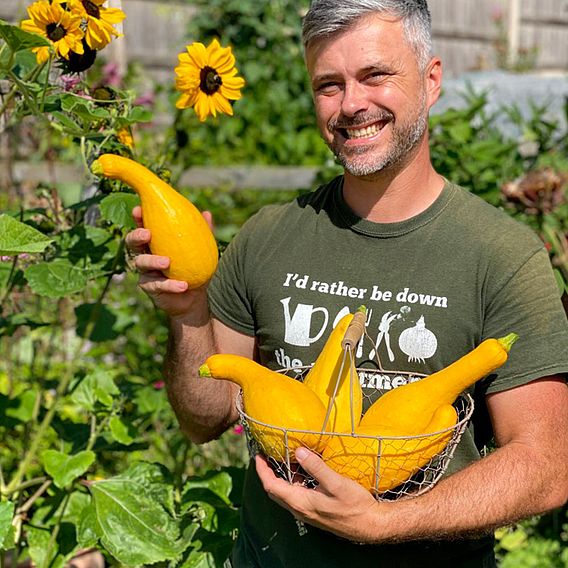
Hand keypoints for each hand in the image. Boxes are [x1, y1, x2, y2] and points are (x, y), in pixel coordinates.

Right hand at [125, 206, 213, 317]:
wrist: (195, 296)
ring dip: (153, 261)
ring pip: (141, 263)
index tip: (138, 209)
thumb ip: (203, 232)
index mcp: (155, 242)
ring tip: (167, 262)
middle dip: (136, 236)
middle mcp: (146, 254)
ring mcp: (146, 272)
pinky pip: (157, 285)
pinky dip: (170, 285)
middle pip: (132, 243)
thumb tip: (207, 213)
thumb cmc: (194, 268)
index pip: (143, 226)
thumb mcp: (200, 249)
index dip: (138, 218)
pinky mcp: (150, 288)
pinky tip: (182, 285)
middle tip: (147, 234)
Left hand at [255, 447, 382, 542]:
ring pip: (286, 492)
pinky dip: (293, 481)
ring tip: (282, 457)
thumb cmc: (355, 506)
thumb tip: (299, 451)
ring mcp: (307, 511)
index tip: (257, 455)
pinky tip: (302, 470)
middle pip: (275, 490)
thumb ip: (316, 467)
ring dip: (281, 476)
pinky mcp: (314, 510)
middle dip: (267, 472)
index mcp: (300, 502)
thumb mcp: (336, 483)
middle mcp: (299, 509)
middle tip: (266, 454)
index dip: (262, 470)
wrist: (370, 525)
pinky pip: (296, 494)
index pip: (271, 486)